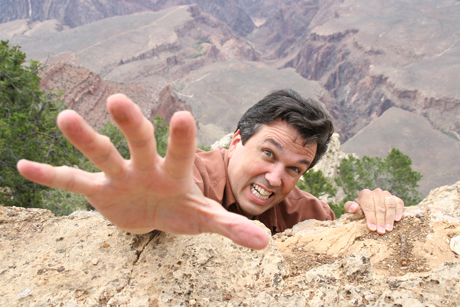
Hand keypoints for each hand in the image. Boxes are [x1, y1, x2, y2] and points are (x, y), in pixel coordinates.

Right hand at [17, 94, 268, 248]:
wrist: (157, 213)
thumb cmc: (184, 209)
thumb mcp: (206, 220)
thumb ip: (232, 227)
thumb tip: (265, 243)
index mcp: (175, 171)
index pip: (180, 151)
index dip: (181, 137)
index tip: (181, 115)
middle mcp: (146, 165)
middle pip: (137, 141)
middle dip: (130, 124)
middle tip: (118, 100)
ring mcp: (120, 176)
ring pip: (101, 154)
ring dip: (84, 138)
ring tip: (64, 117)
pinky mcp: (99, 191)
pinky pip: (72, 182)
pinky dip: (50, 176)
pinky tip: (23, 166)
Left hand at [344, 189, 403, 233]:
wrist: (368, 206)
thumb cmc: (359, 210)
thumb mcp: (351, 209)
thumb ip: (349, 207)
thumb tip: (354, 207)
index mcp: (365, 194)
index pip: (369, 206)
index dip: (371, 218)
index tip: (372, 228)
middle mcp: (376, 192)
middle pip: (380, 207)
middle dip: (380, 220)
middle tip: (381, 232)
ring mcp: (386, 194)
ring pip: (390, 205)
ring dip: (389, 218)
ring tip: (389, 229)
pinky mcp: (395, 198)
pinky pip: (399, 203)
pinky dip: (399, 210)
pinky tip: (397, 219)